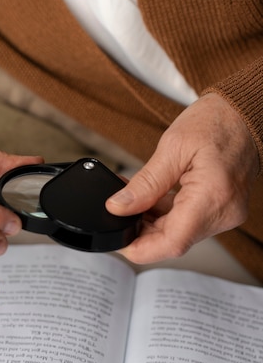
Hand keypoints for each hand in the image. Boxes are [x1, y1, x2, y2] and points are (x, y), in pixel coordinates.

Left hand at [106, 93, 258, 263]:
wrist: (244, 114)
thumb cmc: (216, 122)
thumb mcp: (173, 147)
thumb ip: (144, 183)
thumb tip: (117, 207)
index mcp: (213, 196)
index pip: (172, 243)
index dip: (140, 248)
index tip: (119, 242)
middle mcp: (223, 212)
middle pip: (173, 240)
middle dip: (141, 231)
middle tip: (119, 212)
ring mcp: (225, 213)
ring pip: (179, 233)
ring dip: (152, 223)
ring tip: (132, 200)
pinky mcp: (221, 210)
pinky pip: (188, 222)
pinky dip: (166, 215)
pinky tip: (150, 201)